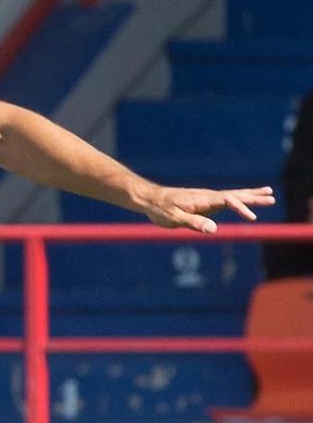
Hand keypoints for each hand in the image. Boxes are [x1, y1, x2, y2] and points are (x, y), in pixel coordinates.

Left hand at [138, 183, 273, 232]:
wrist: (150, 199)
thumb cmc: (160, 209)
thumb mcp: (174, 219)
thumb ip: (194, 223)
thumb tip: (213, 229)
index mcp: (203, 200)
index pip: (228, 201)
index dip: (241, 208)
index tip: (252, 218)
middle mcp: (208, 196)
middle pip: (235, 195)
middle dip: (254, 197)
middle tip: (272, 197)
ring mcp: (208, 198)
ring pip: (233, 195)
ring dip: (251, 195)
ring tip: (269, 193)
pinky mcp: (205, 202)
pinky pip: (226, 199)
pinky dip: (239, 198)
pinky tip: (244, 199)